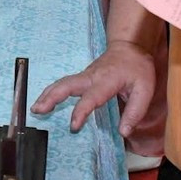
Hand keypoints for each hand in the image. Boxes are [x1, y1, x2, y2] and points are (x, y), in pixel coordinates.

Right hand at [31, 39, 156, 135]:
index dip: (81, 111)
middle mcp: (91, 77)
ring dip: (47, 95)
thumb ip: (134, 112)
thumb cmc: (137, 69)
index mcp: (106, 81)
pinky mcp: (82, 77)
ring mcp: (84, 75)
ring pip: (61, 83)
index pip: (91, 97)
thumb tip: (123, 132)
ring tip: (35, 109)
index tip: (73, 126)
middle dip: (51, 97)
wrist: (130, 47)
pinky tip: (45, 101)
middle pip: (66, 85)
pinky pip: (64, 84)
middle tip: (38, 111)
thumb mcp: (145, 90)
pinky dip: (51, 92)